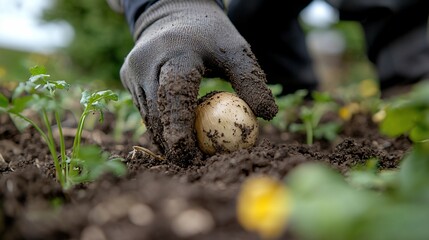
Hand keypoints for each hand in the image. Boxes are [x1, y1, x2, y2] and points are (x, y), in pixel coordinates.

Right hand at [120, 0, 277, 164]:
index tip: (191, 156)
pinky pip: (144, 108)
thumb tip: (269, 116)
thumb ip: (251, 81)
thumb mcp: (235, 51)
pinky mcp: (127, 76)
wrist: (175, 12)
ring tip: (184, 155)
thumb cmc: (211, 36)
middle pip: (157, 111)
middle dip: (171, 142)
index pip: (175, 94)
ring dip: (164, 137)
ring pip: (147, 114)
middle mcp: (147, 61)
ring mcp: (133, 69)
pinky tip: (174, 134)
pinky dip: (159, 124)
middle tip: (191, 164)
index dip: (180, 128)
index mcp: (175, 52)